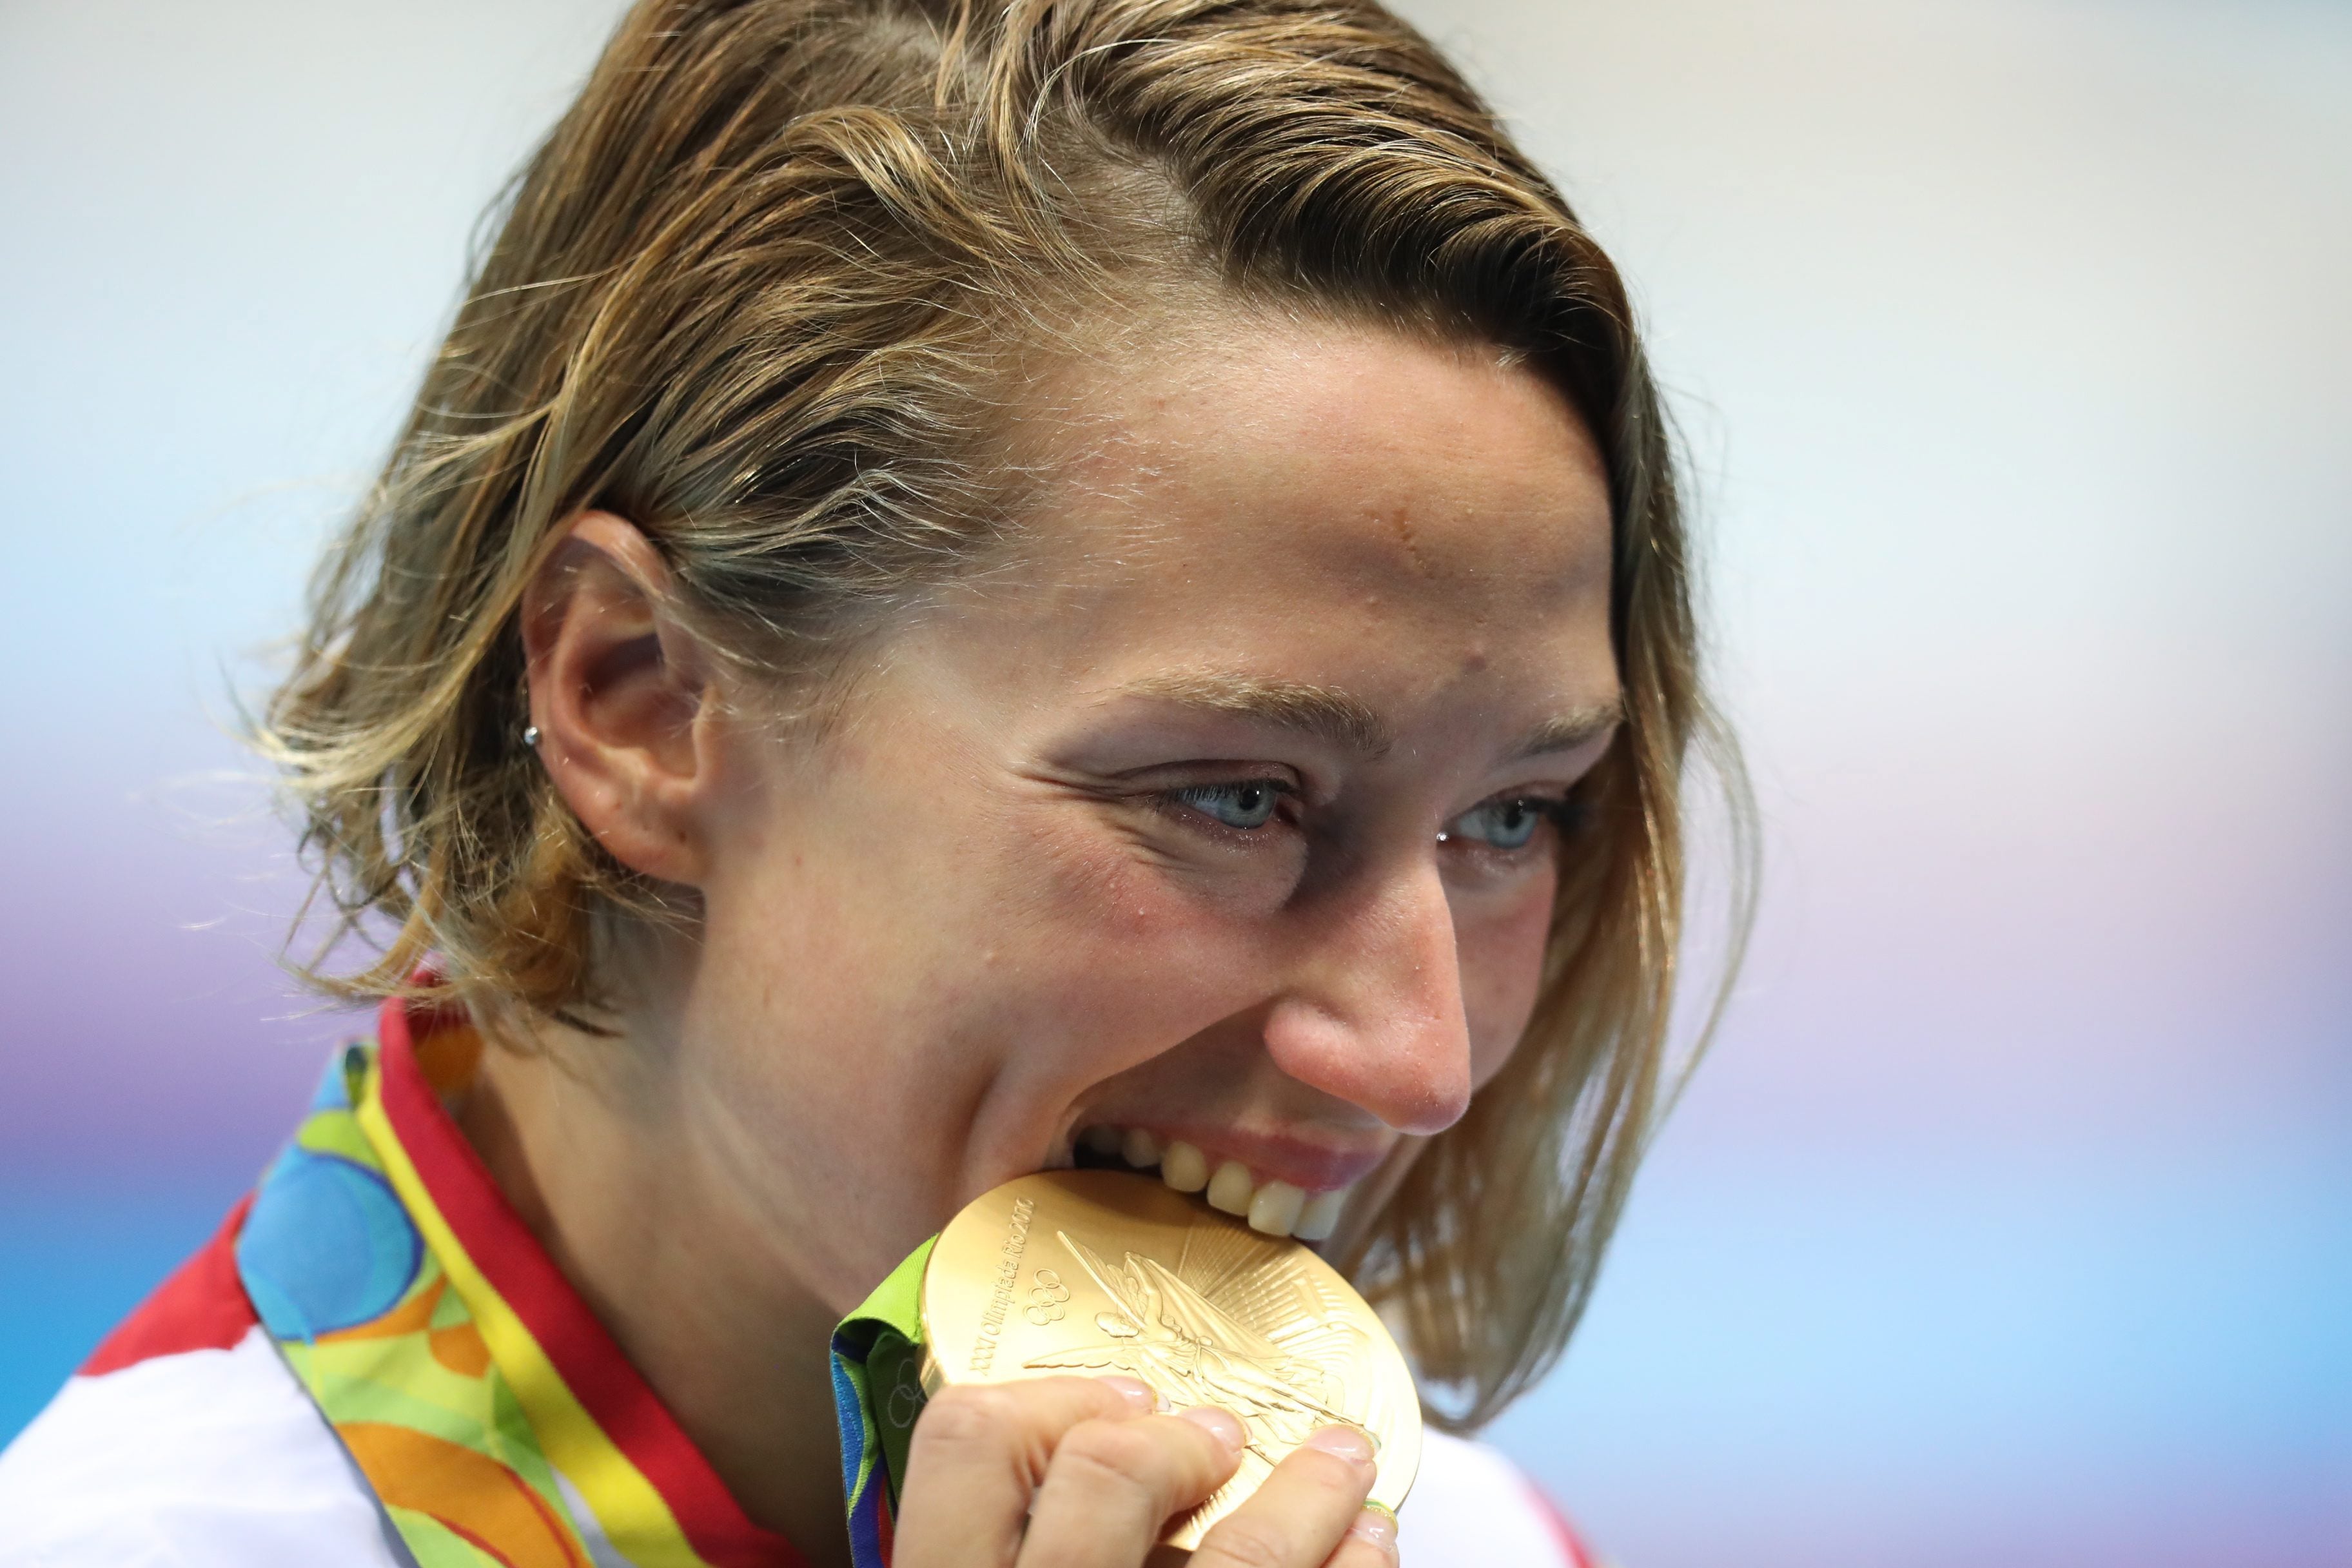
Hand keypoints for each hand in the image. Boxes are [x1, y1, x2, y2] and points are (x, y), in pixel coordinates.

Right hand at [890, 1374, 1398, 1567]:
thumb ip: (996, 1544)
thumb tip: (1099, 1432)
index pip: (966, 1441)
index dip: (1049, 1398)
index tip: (1116, 1401)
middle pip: (1100, 1476)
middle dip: (1172, 1438)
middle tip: (1214, 1434)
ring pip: (1240, 1560)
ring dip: (1310, 1495)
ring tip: (1342, 1464)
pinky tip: (1370, 1545)